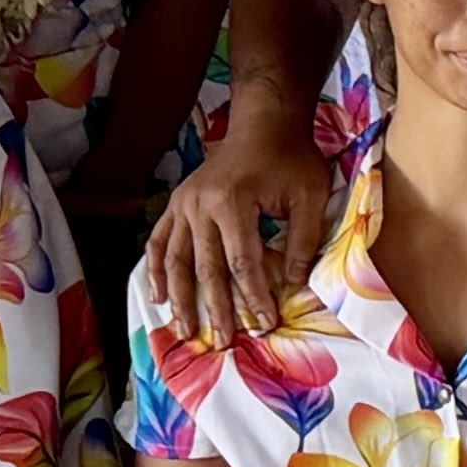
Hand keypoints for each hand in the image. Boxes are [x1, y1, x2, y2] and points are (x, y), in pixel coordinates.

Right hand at [140, 123, 342, 343]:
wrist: (264, 123)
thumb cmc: (291, 158)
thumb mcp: (310, 195)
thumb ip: (303, 241)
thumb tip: (294, 285)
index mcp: (233, 202)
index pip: (243, 263)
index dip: (254, 297)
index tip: (264, 325)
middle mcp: (200, 205)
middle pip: (206, 268)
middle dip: (215, 308)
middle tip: (222, 343)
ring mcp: (183, 204)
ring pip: (176, 260)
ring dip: (180, 298)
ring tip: (185, 330)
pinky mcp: (176, 203)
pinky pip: (160, 241)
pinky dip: (156, 269)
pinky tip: (159, 296)